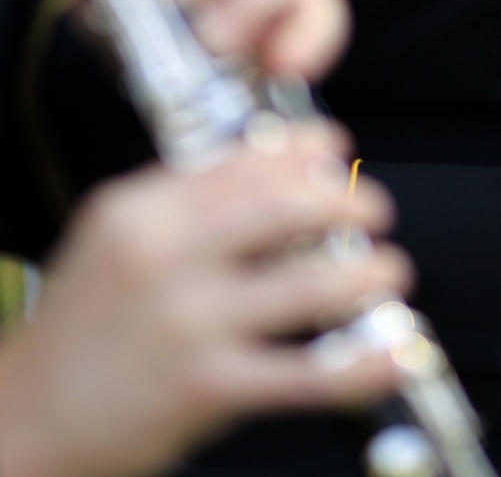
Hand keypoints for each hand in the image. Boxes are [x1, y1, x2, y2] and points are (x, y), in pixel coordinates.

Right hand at [0, 124, 411, 476]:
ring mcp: (187, 321)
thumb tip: (268, 173)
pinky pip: (302, 373)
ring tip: (388, 271)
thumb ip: (182, 205)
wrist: (19, 424)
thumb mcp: (113, 242)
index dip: (302, 151)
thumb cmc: (76, 336)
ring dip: (363, 275)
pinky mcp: (204, 387)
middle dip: (344, 203)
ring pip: (304, 285)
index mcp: (140, 209)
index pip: (240, 161)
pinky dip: (359, 363)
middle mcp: (164, 256)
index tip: (335, 149)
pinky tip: (390, 353)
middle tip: (374, 209)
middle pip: (281, 208)